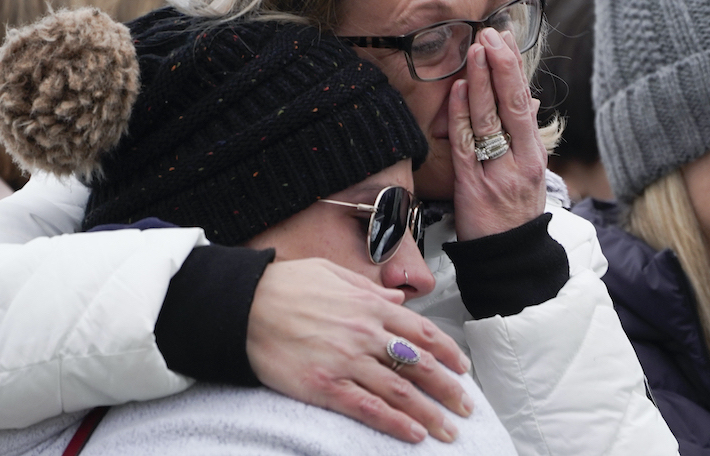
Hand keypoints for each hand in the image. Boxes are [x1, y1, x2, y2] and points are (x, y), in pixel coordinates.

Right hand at [245, 258, 473, 443]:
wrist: (244, 304)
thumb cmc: (286, 285)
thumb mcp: (333, 274)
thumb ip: (370, 288)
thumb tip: (398, 298)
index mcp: (370, 306)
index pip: (423, 331)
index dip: (449, 353)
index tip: (463, 367)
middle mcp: (366, 334)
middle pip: (421, 364)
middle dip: (449, 388)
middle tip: (466, 406)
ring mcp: (347, 361)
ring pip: (401, 391)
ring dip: (431, 414)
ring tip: (449, 431)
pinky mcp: (326, 386)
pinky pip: (369, 408)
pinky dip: (395, 423)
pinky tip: (414, 435)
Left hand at [448, 28, 546, 240]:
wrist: (509, 258)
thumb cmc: (515, 215)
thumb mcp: (529, 175)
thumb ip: (524, 138)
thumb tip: (527, 100)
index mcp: (535, 156)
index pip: (525, 105)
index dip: (515, 71)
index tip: (505, 42)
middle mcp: (521, 162)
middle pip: (511, 107)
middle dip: (500, 68)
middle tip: (489, 36)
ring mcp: (498, 175)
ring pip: (489, 121)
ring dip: (481, 82)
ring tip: (475, 52)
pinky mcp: (474, 188)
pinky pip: (466, 146)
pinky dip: (462, 115)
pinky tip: (461, 90)